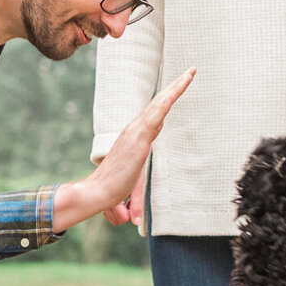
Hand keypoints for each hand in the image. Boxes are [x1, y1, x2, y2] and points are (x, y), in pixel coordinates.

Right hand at [54, 67, 194, 231]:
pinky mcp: (139, 136)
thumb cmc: (110, 191)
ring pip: (160, 103)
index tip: (179, 88)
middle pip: (159, 104)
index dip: (167, 101)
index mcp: (134, 137)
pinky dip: (169, 99)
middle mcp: (134, 130)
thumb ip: (132, 196)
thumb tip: (131, 213)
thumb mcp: (128, 187)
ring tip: (190, 72)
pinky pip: (157, 112)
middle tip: (190, 71)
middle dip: (175, 87)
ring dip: (176, 87)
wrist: (95, 193)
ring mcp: (136, 131)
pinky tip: (179, 87)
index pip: (155, 115)